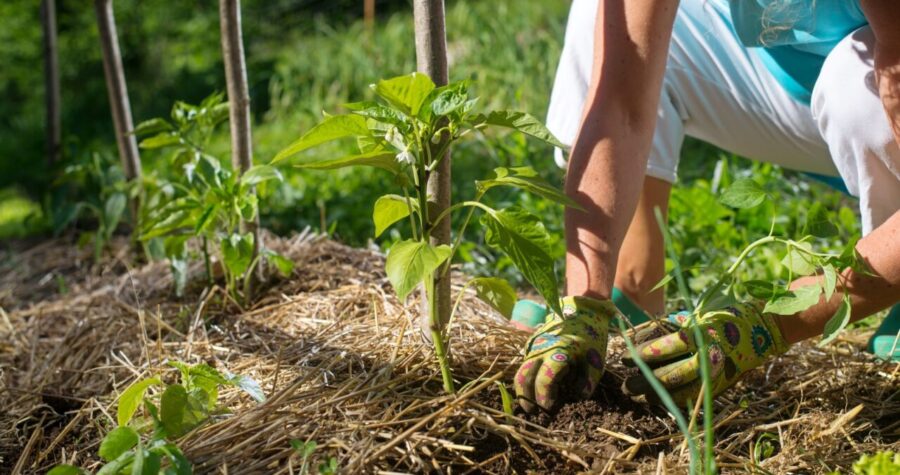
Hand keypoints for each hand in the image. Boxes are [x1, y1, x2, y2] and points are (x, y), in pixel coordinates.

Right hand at [514, 296, 617, 411]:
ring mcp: (533, 346)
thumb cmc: (590, 337)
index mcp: (558, 353)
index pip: (544, 379)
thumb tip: (578, 398)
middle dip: (525, 397)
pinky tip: (535, 387)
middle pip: (523, 377)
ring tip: (531, 403)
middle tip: (532, 412)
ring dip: (524, 389)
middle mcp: (540, 349)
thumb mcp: (596, 359)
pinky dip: (528, 378)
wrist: (580, 311)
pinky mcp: (531, 345)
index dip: (544, 397)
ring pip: (520, 371)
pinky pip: (525, 364)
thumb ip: (588, 381)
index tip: (549, 408)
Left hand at [621, 303, 788, 405]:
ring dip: (655, 395)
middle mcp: (707, 357)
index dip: (641, 354)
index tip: (624, 356)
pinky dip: (674, 400)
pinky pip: (693, 398)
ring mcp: (715, 375)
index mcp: (700, 335)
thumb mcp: (694, 317)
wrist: (761, 329)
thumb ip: (668, 328)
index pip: (664, 348)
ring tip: (637, 396)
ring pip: (679, 391)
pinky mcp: (720, 386)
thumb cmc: (722, 318)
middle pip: (669, 375)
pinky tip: (659, 401)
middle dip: (644, 382)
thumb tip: (635, 338)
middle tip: (626, 385)